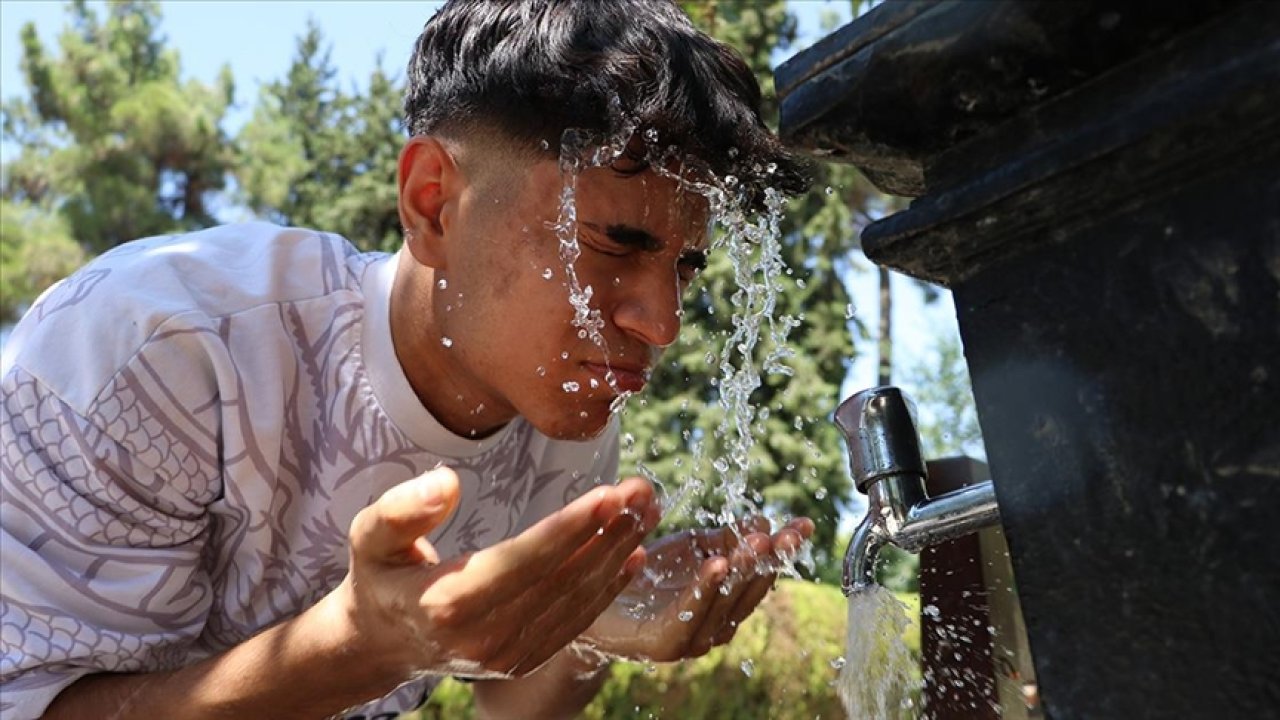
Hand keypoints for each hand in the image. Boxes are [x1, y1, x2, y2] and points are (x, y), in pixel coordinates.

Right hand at [332, 468, 659, 679]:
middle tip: (643, 490)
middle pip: (561, 578)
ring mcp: (508, 654)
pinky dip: (609, 588)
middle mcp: (484, 637)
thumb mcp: (368, 536)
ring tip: (647, 511)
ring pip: (577, 599)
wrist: (382, 640)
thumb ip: (401, 510)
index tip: (609, 494)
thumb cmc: (381, 573)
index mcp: (448, 602)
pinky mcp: (525, 661)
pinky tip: (634, 554)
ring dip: (618, 553)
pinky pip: (576, 621)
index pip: (524, 560)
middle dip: (609, 531)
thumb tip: (447, 483)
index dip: (570, 527)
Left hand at [579, 514, 813, 661]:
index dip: (784, 551)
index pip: (761, 573)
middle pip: (749, 591)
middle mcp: (717, 622)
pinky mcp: (665, 643)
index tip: (804, 525)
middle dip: (768, 561)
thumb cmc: (644, 572)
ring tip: (756, 544)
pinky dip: (706, 589)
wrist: (586, 596)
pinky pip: (690, 615)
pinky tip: (718, 564)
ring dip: (742, 572)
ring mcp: (693, 637)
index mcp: (726, 598)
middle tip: (781, 534)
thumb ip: (724, 537)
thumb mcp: (690, 546)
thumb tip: (762, 521)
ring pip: (725, 604)